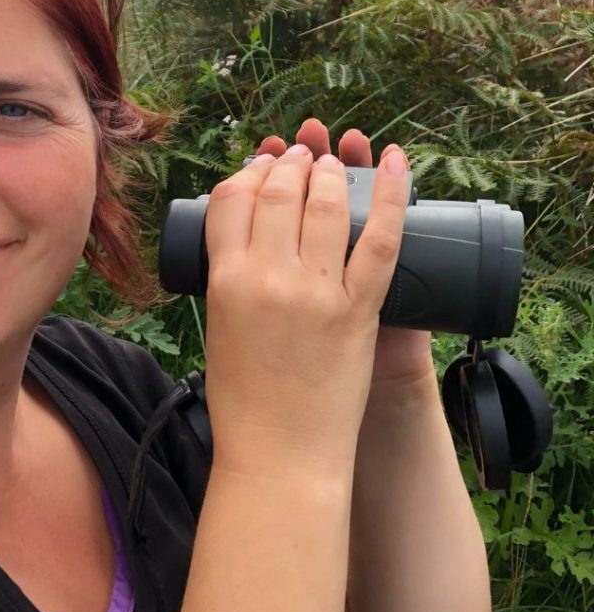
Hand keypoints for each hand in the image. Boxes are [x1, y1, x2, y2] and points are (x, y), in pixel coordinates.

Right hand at [202, 122, 409, 469]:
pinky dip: (393, 195)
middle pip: (279, 192)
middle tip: (299, 157)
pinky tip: (394, 160)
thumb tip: (250, 232)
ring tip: (331, 163)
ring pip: (327, 204)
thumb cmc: (242, 397)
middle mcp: (269, 276)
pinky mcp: (361, 309)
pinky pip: (382, 239)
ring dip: (329, 171)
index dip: (247, 172)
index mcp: (225, 278)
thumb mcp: (218, 323)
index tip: (260, 167)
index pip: (232, 198)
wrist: (282, 454)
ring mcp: (318, 291)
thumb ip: (230, 275)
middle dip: (289, 164)